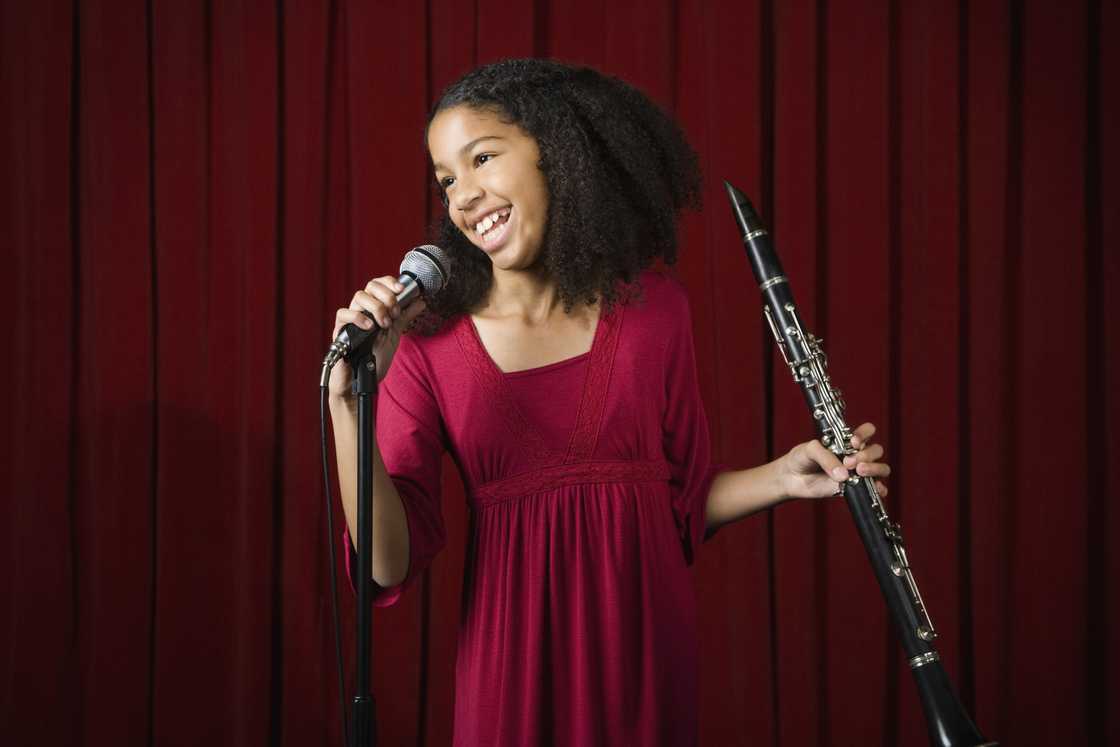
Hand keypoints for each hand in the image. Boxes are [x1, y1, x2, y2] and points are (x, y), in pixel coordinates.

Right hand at [328, 276, 426, 402]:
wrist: (362, 382)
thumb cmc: (374, 360)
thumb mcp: (394, 335)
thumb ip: (404, 317)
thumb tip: (420, 302)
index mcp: (373, 309)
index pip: (378, 285)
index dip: (390, 282)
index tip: (403, 290)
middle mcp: (361, 311)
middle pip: (370, 286)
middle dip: (387, 296)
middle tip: (394, 312)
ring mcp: (350, 320)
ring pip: (359, 297)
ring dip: (377, 307)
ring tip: (384, 324)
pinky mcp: (339, 331)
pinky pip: (343, 314)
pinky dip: (358, 317)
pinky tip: (369, 326)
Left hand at [778, 422, 889, 499]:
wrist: (791, 477)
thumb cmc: (801, 458)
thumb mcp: (810, 450)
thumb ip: (825, 457)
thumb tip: (843, 474)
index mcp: (847, 441)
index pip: (867, 431)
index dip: (865, 434)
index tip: (853, 442)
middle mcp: (855, 454)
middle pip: (876, 450)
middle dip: (866, 455)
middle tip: (848, 462)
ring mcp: (857, 472)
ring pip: (881, 468)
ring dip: (874, 469)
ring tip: (858, 472)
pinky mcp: (856, 487)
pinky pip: (875, 489)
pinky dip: (879, 489)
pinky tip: (874, 489)